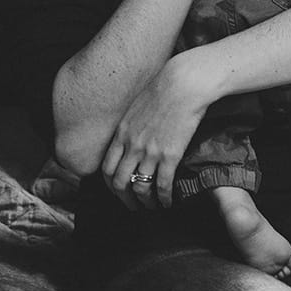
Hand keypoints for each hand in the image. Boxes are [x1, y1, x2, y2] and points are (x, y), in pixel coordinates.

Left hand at [100, 53, 211, 209]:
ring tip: (151, 207)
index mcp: (121, 133)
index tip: (119, 191)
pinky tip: (168, 202)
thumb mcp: (137, 106)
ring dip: (144, 202)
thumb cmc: (164, 88)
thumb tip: (131, 138)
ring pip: (140, 187)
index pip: (106, 168)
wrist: (184, 83)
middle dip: (124, 199)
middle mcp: (132, 145)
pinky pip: (163, 184)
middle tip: (133, 206)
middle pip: (119, 183)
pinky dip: (164, 198)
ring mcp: (150, 151)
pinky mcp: (170, 154)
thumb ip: (130, 126)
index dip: (110, 185)